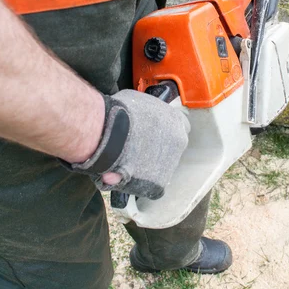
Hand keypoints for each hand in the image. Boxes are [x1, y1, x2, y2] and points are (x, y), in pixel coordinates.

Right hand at [69, 90, 189, 199]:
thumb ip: (147, 113)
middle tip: (136, 150)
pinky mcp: (158, 184)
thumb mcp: (139, 102)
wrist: (109, 133)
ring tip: (125, 162)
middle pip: (171, 150)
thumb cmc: (120, 112)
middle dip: (156, 151)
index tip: (153, 134)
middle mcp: (179, 142)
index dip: (165, 132)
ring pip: (160, 169)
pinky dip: (138, 182)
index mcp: (177, 121)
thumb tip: (139, 117)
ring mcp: (171, 164)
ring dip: (147, 167)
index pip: (180, 127)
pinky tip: (123, 174)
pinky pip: (150, 186)